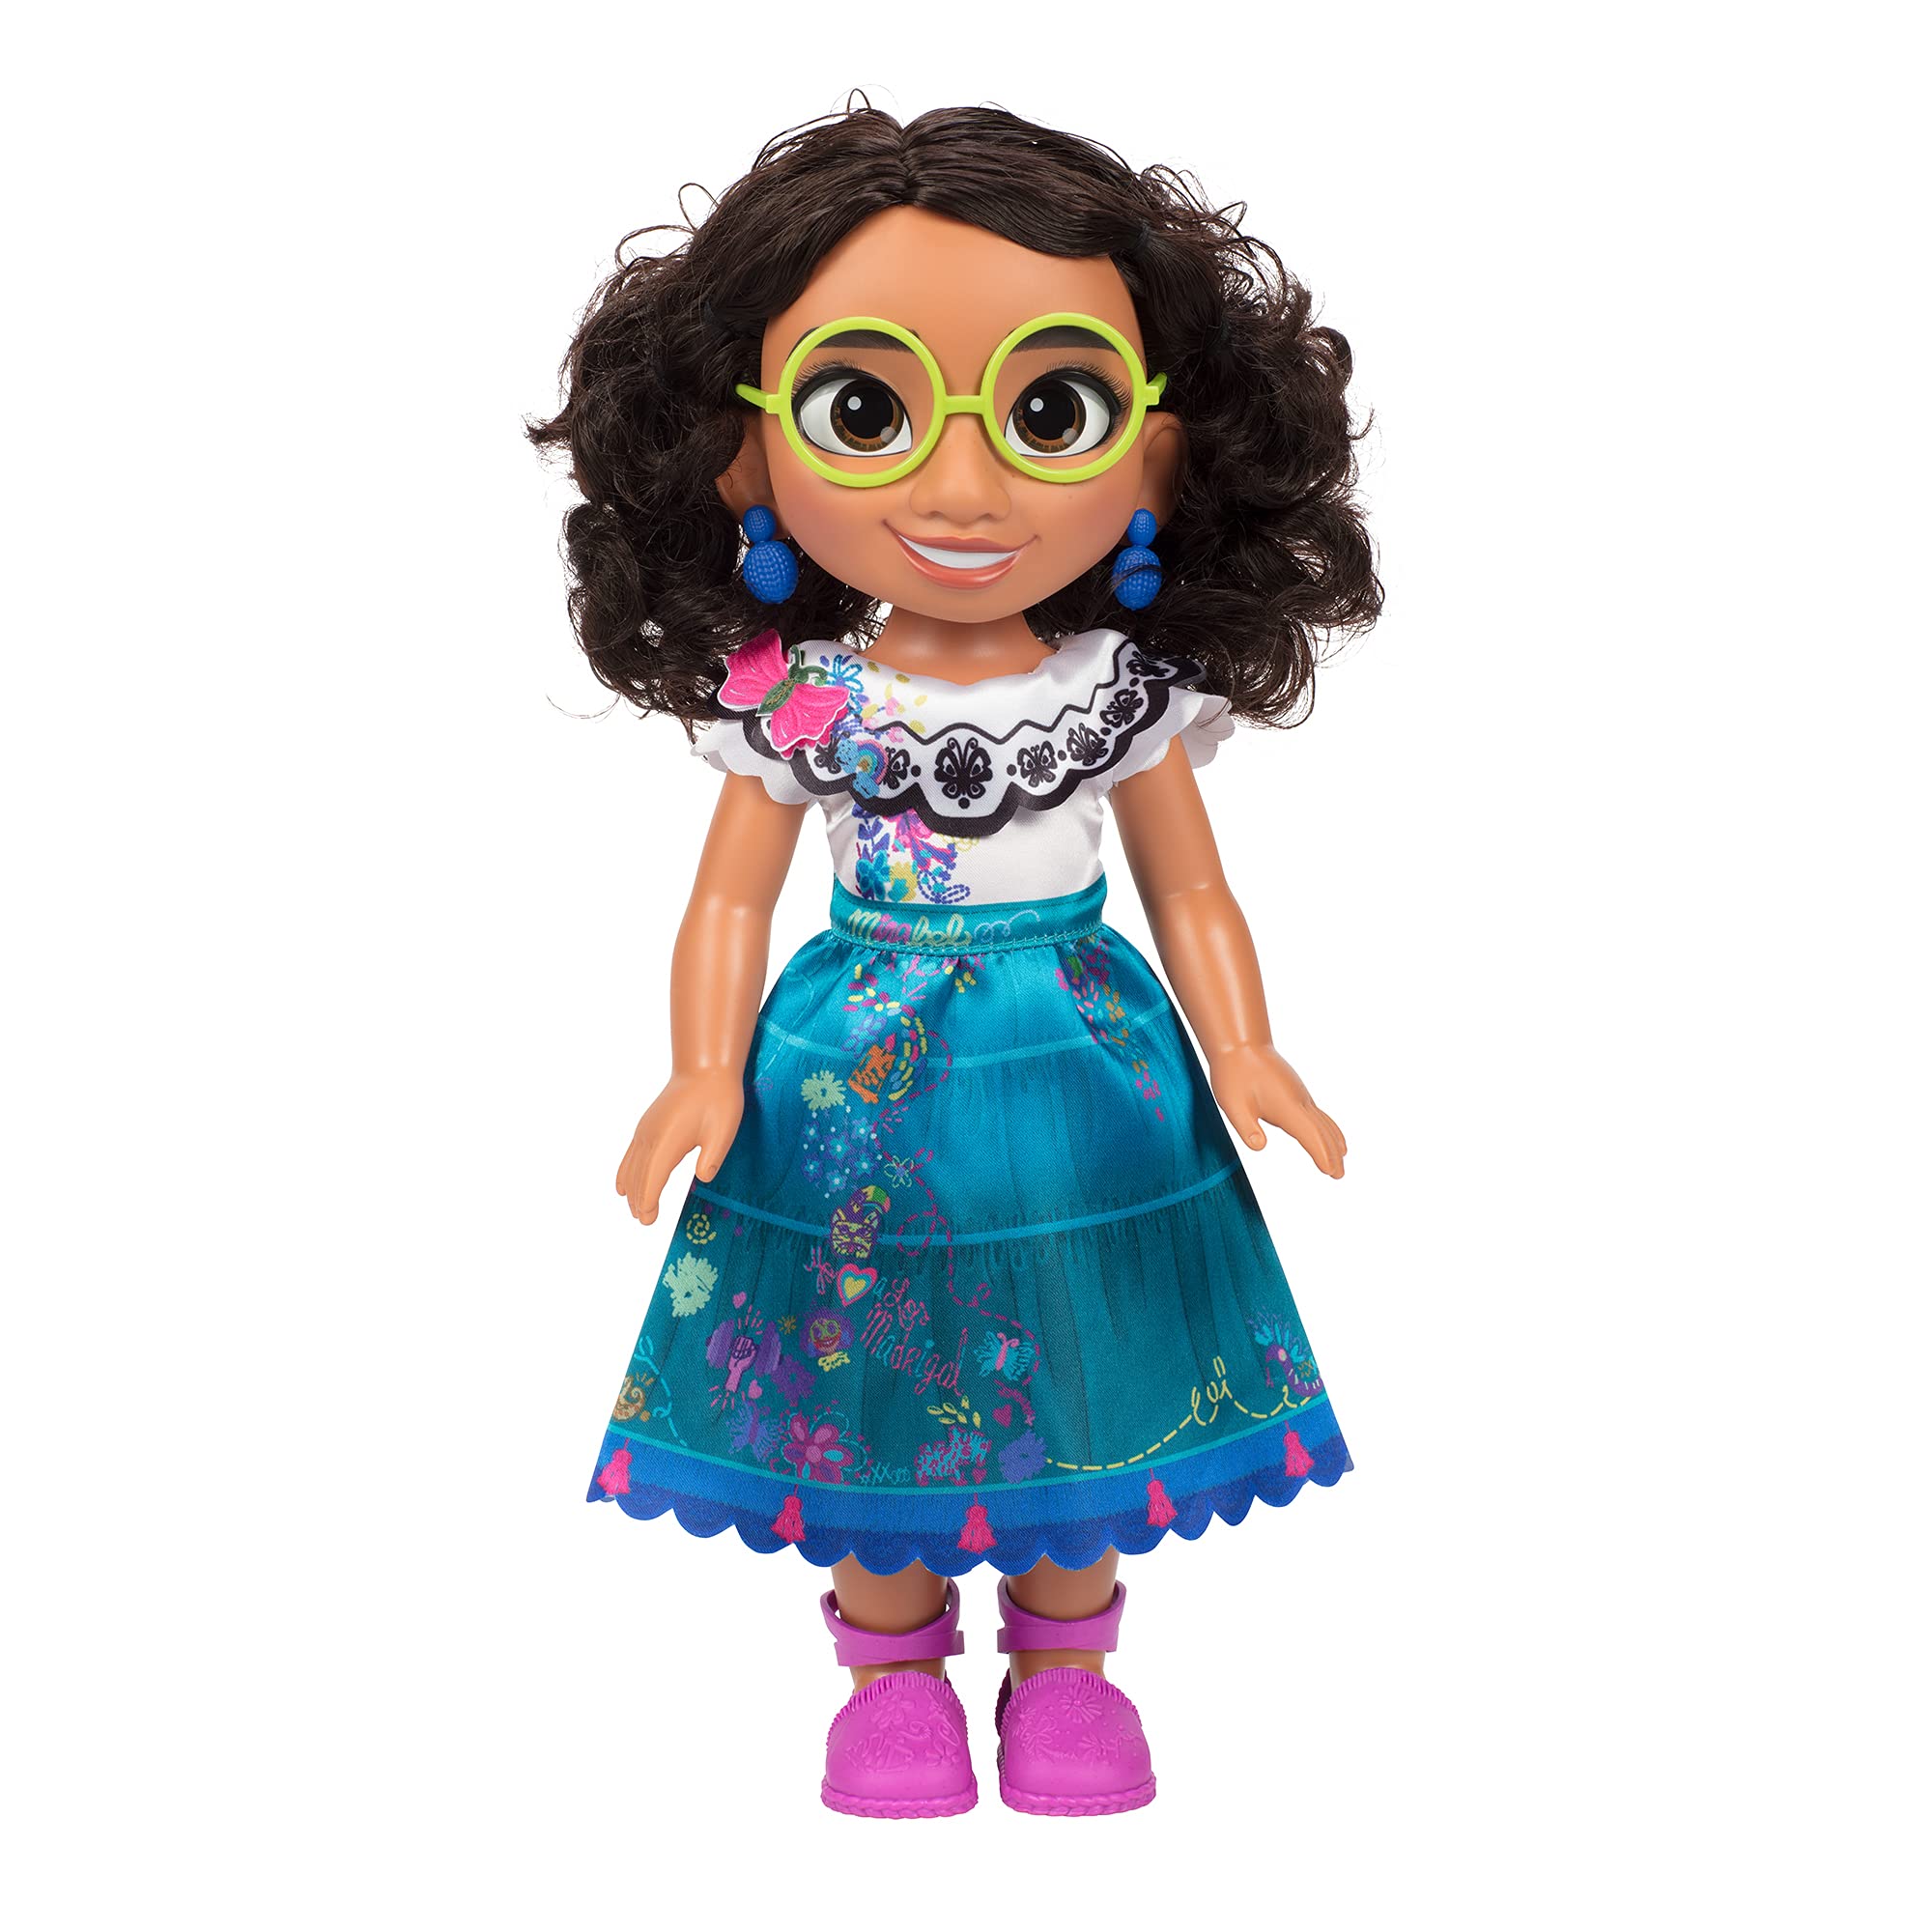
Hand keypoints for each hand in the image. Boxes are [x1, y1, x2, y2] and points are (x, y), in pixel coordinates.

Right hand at [615, 1069, 743, 1225]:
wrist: (705, 1068)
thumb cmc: (719, 1099)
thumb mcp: (724, 1130)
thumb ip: (713, 1157)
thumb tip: (704, 1178)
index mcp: (668, 1142)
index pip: (651, 1180)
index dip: (647, 1203)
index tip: (648, 1221)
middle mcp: (650, 1137)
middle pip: (638, 1177)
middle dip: (638, 1201)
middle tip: (645, 1222)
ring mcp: (645, 1130)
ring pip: (631, 1167)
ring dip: (631, 1190)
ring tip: (635, 1211)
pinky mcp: (647, 1125)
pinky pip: (630, 1155)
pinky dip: (625, 1173)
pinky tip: (623, 1186)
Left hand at [1209, 1044, 1346, 1177]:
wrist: (1241, 1044)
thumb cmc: (1233, 1074)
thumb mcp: (1231, 1104)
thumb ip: (1246, 1127)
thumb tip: (1260, 1147)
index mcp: (1286, 1106)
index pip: (1310, 1135)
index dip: (1321, 1155)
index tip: (1330, 1172)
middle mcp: (1299, 1101)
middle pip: (1322, 1132)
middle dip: (1332, 1154)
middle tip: (1339, 1176)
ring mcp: (1300, 1096)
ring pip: (1323, 1122)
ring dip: (1333, 1141)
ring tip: (1342, 1160)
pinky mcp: (1296, 1092)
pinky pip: (1318, 1115)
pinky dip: (1328, 1128)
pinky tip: (1330, 1135)